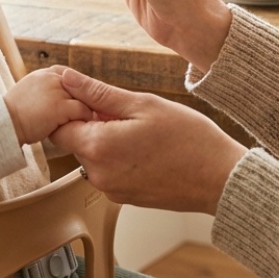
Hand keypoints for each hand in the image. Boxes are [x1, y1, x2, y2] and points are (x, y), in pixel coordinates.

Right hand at [4, 66, 94, 145]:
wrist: (4, 125)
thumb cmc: (15, 115)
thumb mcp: (29, 93)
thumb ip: (45, 90)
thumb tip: (60, 97)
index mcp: (45, 74)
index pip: (70, 76)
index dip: (76, 90)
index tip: (77, 102)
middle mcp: (52, 78)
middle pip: (80, 87)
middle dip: (85, 100)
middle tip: (87, 114)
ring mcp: (57, 91)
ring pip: (84, 99)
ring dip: (85, 111)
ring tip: (84, 122)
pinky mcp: (60, 106)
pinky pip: (82, 111)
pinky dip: (84, 119)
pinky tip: (80, 127)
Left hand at [50, 69, 247, 214]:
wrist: (219, 178)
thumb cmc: (189, 139)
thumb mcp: (143, 104)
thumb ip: (99, 93)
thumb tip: (68, 79)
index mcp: (98, 147)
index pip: (59, 127)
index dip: (72, 108)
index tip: (94, 99)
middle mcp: (98, 174)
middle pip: (76, 142)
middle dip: (93, 123)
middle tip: (127, 112)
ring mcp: (111, 189)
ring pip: (93, 156)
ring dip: (107, 140)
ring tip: (141, 130)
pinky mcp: (124, 198)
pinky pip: (109, 171)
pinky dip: (120, 157)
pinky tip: (147, 148)